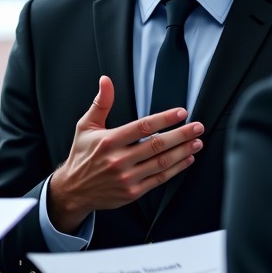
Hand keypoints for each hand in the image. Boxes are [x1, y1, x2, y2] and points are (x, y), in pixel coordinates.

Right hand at [47, 76, 203, 232]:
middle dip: (181, 134)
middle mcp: (119, 160)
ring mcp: (127, 177)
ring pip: (161, 162)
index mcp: (109, 141)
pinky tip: (186, 160)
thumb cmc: (82, 155)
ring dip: (182, 151)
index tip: (181, 113)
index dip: (165, 119)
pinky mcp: (133, 192)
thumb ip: (101, 103)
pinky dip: (176, 169)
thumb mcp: (86, 126)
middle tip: (197, 127)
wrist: (74, 190)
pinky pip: (159, 179)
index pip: (143, 127)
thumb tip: (106, 80)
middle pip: (157, 145)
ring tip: (196, 142)